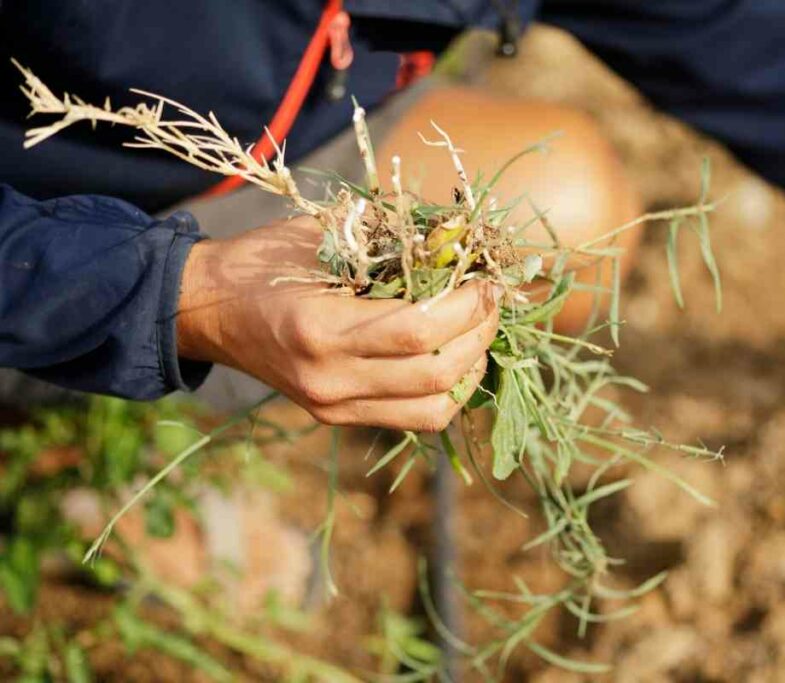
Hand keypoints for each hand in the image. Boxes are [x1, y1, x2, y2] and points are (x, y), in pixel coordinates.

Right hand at [176, 216, 498, 430]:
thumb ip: (390, 238)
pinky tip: (453, 355)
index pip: (420, 332)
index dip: (467, 307)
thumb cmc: (264, 261)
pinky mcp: (338, 417)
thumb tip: (459, 236)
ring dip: (471, 370)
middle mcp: (330, 379)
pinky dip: (446, 390)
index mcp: (321, 328)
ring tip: (478, 332)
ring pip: (433, 410)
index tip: (487, 279)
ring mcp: (334, 406)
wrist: (208, 311)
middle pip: (437, 376)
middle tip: (492, 301)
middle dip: (480, 335)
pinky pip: (412, 417)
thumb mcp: (321, 236)